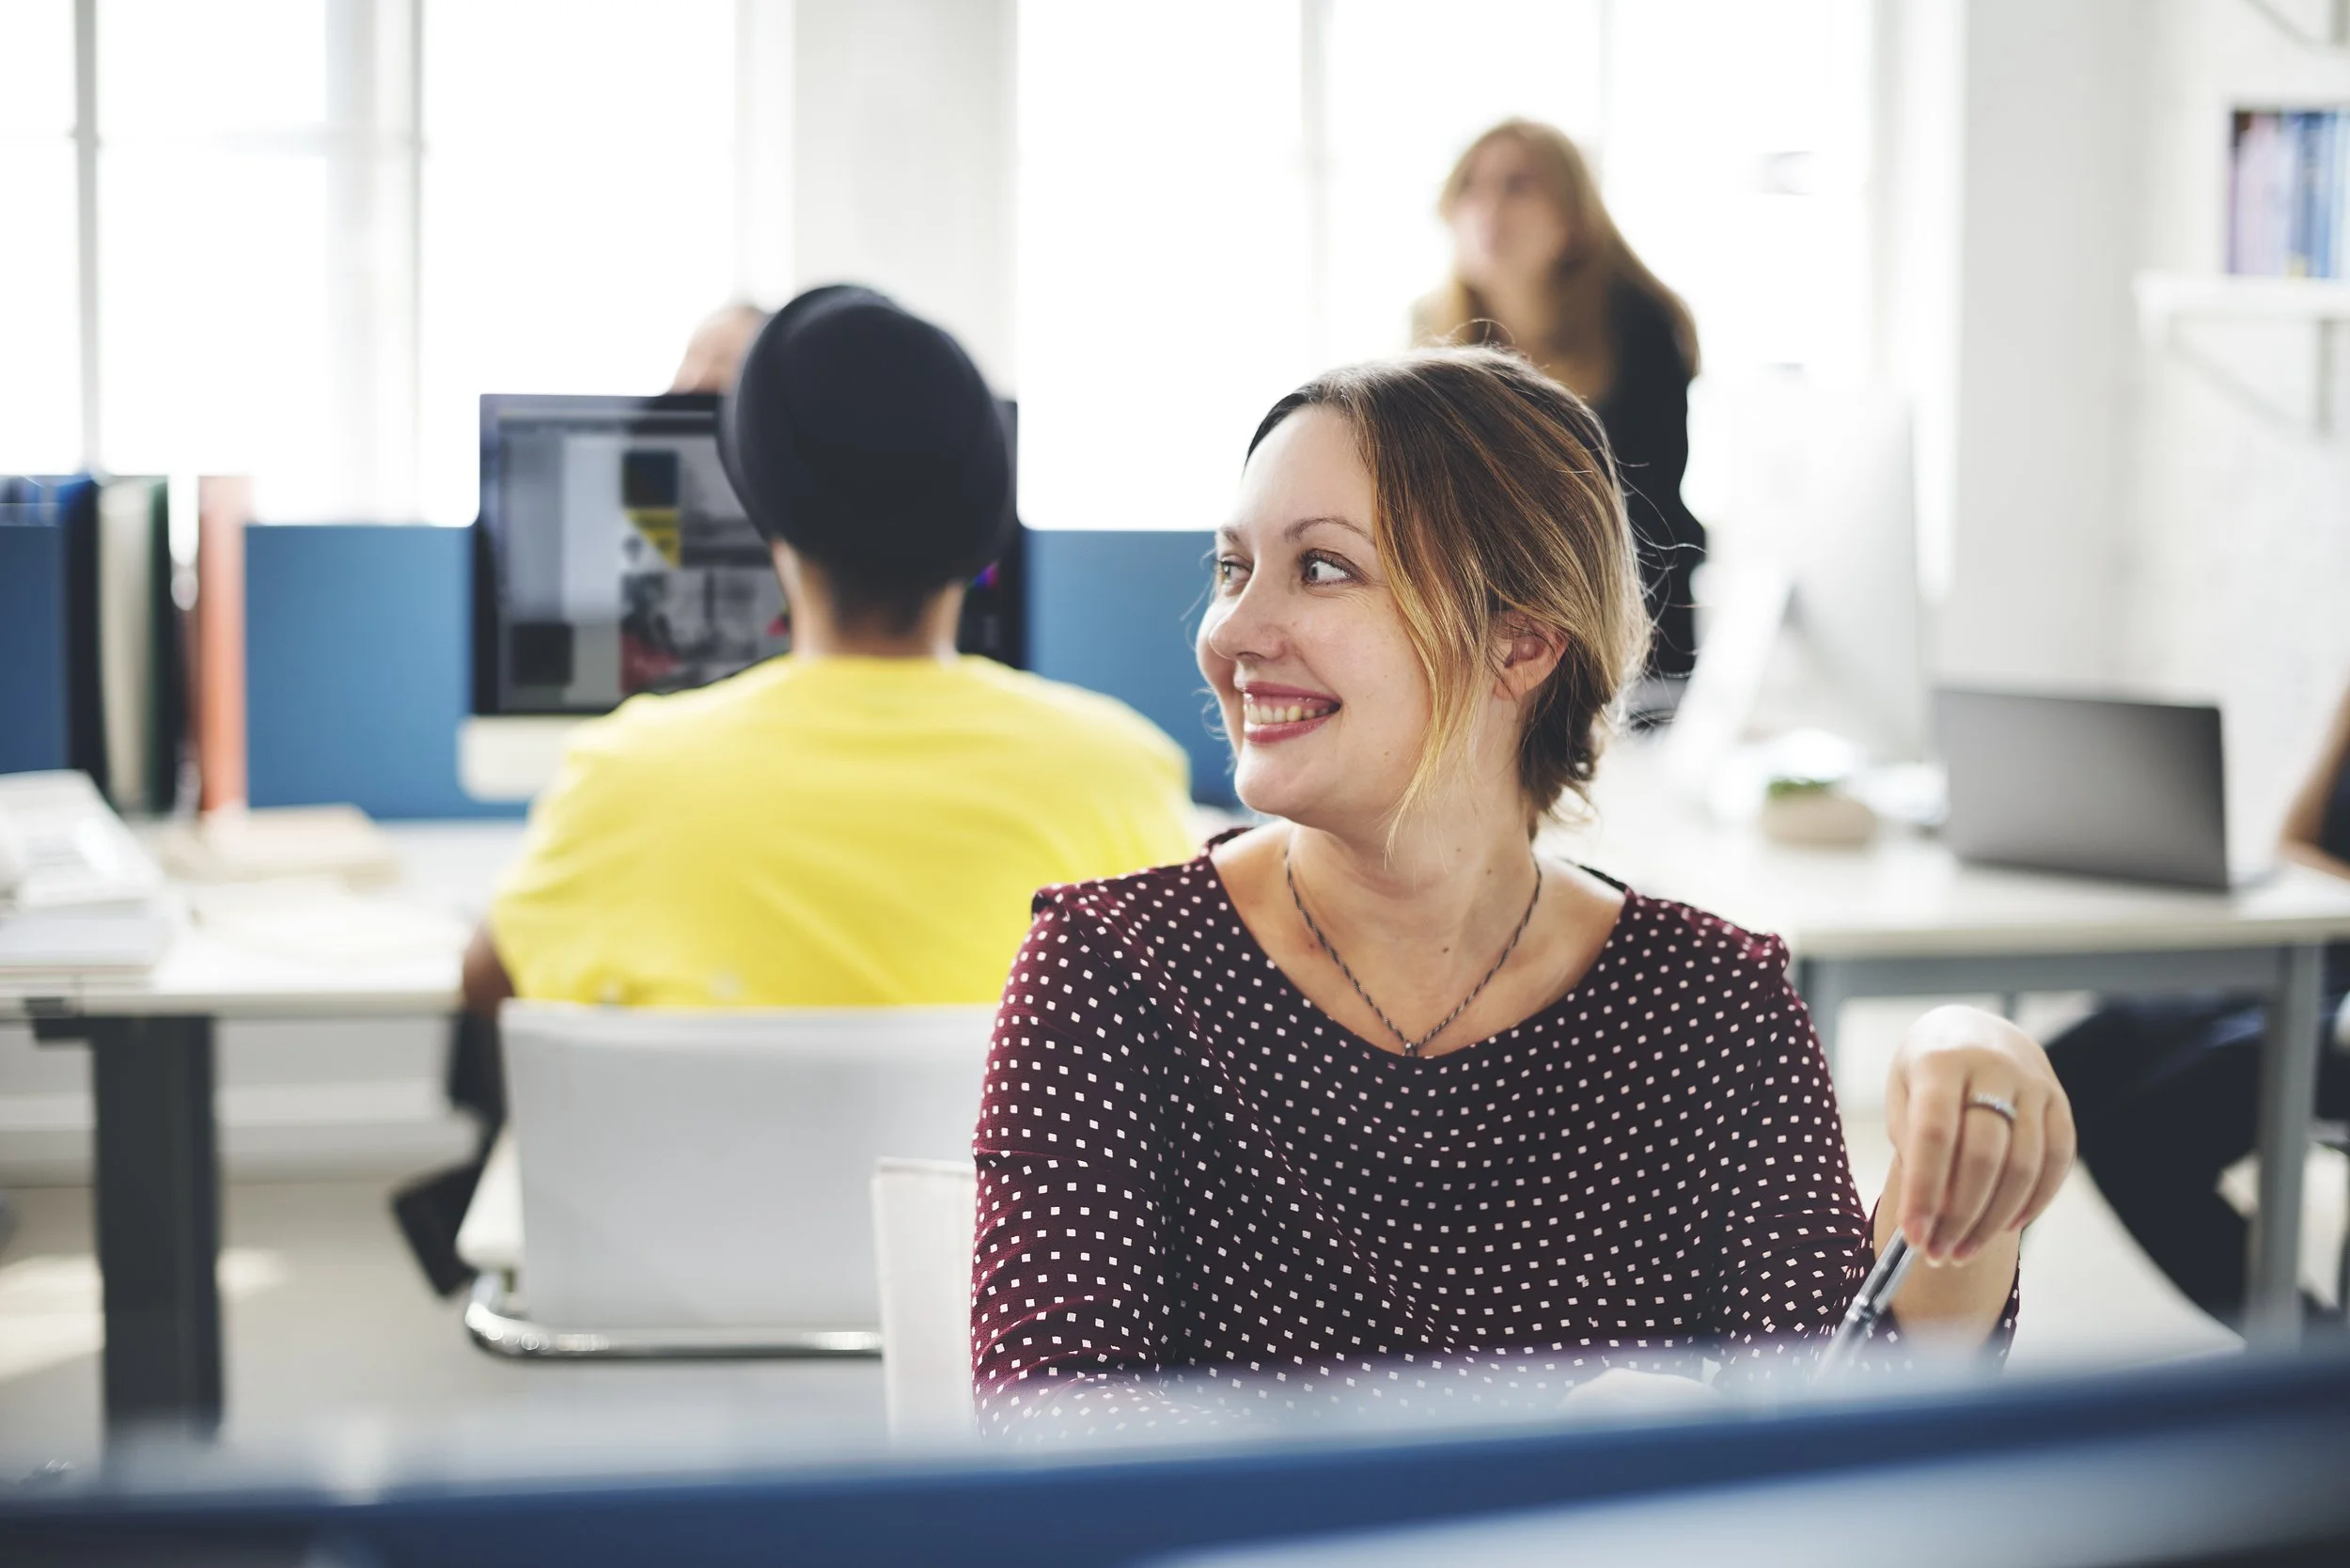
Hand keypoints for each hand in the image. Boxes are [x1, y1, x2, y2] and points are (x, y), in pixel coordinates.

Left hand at [1884, 1006, 2075, 1264]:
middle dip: (1959, 1215)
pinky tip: (2007, 1227)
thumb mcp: (1903, 1093)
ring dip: (1994, 1220)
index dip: (1924, 1191)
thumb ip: (1914, 1143)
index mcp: (1941, 1061)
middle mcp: (1993, 1067)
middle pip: (1983, 1155)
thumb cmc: (1926, 1073)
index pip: (1935, 1134)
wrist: (1972, 1030)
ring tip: (1962, 1250)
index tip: (1911, 1237)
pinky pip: (2058, 1161)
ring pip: (2024, 1165)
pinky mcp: (2061, 1101)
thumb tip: (1932, 1212)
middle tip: (1937, 1254)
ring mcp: (2034, 1083)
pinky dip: (2035, 1201)